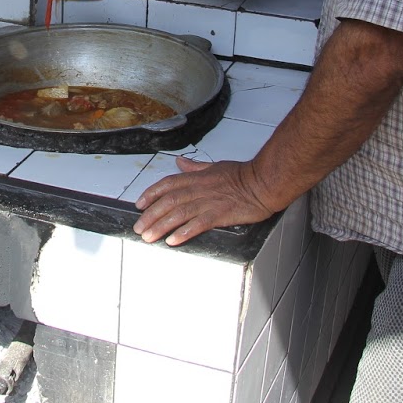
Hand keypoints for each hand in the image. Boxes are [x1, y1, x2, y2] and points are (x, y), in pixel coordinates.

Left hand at [133, 157, 275, 245]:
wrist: (264, 182)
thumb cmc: (243, 174)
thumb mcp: (215, 166)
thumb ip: (195, 167)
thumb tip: (180, 163)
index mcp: (197, 178)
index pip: (168, 184)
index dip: (151, 194)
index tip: (140, 204)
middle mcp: (199, 189)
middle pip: (168, 201)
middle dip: (151, 215)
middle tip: (139, 228)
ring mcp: (209, 202)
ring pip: (179, 213)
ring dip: (161, 225)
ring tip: (149, 237)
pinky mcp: (220, 214)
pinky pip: (198, 224)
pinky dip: (184, 232)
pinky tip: (173, 240)